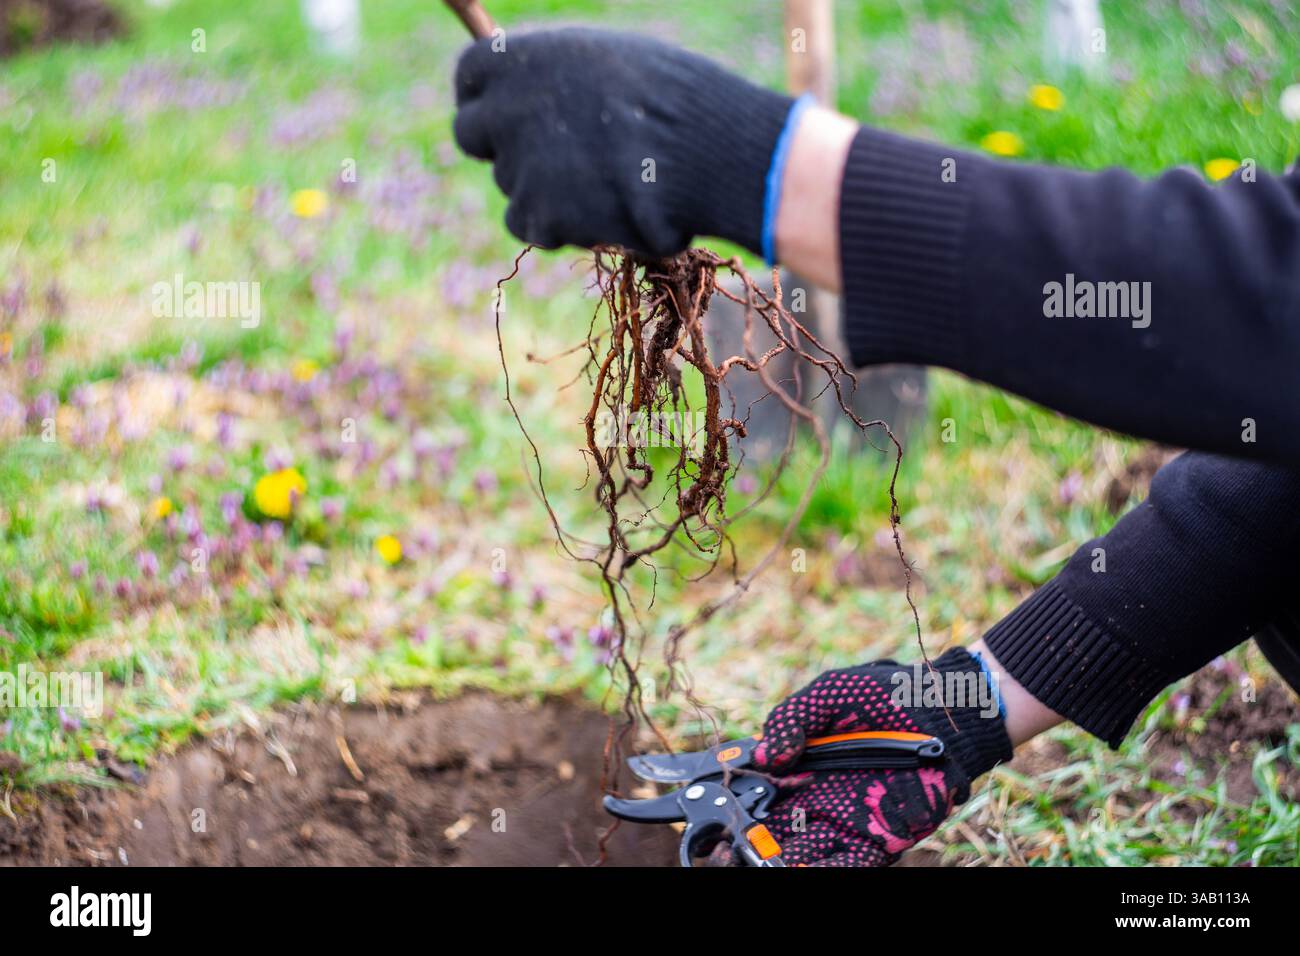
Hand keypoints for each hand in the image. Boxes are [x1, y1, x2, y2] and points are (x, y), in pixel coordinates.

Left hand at [452, 28, 793, 256]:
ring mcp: (518, 165)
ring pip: (509, 184)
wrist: (703, 153)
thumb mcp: (609, 61)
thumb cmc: (675, 98)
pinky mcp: (538, 216)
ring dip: (543, 188)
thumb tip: (542, 95)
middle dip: (501, 146)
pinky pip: (529, 225)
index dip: (485, 97)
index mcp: (522, 58)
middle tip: (544, 158)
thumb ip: (560, 76)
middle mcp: (506, 108)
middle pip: (470, 134)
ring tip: (602, 182)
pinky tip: (598, 211)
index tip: (505, 112)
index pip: (468, 76)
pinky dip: (557, 225)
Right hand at [753, 648, 1012, 866]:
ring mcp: (847, 820)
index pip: (757, 793)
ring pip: (804, 854)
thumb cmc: (884, 694)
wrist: (943, 710)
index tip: (715, 813)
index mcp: (799, 767)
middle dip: (747, 845)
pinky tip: (801, 869)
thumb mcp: (828, 694)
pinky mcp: (880, 837)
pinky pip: (849, 865)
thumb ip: (790, 719)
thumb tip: (765, 758)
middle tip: (728, 849)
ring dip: (779, 862)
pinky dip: (825, 870)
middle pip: (773, 833)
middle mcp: (818, 799)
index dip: (735, 805)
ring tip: (758, 862)